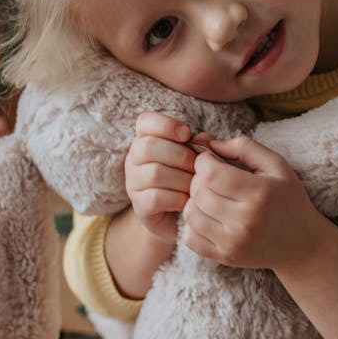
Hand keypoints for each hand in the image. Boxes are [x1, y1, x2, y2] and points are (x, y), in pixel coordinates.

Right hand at [124, 112, 197, 242]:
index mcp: (146, 139)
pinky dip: (178, 198)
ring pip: (155, 173)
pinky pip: (156, 198)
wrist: (177, 217)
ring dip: (182, 179)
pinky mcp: (139, 206)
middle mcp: (134, 159)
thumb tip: (204, 139)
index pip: (145, 121)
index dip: (166, 124)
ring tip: (195, 185)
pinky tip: (187, 200)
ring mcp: (133, 183)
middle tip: (196, 166)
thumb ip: (200, 144)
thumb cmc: (187, 179)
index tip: (186, 134)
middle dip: (180, 155)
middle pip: (149, 146)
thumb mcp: (195, 157)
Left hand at [181, 135, 322, 271]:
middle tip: (210, 177)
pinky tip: (207, 216)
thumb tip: (209, 144)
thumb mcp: (277, 165)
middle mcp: (245, 221)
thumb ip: (245, 147)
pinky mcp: (225, 257)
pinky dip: (192, 224)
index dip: (203, 161)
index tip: (210, 160)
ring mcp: (234, 243)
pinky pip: (190, 238)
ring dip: (194, 200)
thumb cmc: (288, 199)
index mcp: (259, 194)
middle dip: (198, 178)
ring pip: (191, 214)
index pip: (211, 173)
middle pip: (199, 192)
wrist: (302, 244)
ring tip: (209, 196)